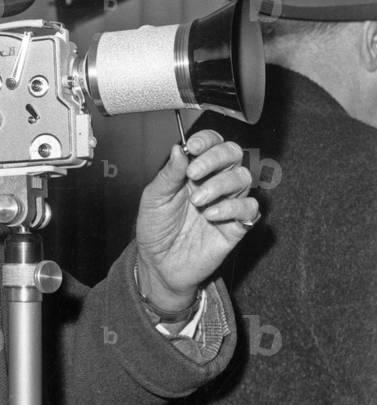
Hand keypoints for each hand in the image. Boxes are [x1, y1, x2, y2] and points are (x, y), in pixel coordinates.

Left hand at [135, 130, 257, 312]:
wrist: (159, 264)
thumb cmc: (156, 229)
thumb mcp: (154, 199)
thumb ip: (168, 174)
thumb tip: (178, 149)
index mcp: (195, 171)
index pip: (212, 144)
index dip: (207, 140)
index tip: (193, 147)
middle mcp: (215, 182)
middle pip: (233, 154)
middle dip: (215, 158)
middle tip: (194, 173)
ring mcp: (227, 203)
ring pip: (243, 178)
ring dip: (220, 184)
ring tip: (197, 201)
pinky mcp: (236, 226)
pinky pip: (250, 208)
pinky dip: (232, 207)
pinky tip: (211, 215)